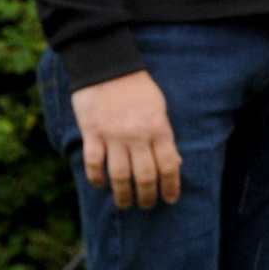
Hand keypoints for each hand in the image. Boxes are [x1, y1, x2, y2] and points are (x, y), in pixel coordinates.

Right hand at [70, 69, 181, 210]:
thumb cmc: (138, 87)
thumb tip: (176, 163)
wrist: (107, 64)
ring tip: (125, 203)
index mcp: (158, 129)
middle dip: (147, 196)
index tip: (170, 199)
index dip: (171, 187)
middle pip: (145, 176)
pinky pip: (94, 163)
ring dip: (123, 194)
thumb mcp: (160, 108)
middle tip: (146, 205)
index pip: (169, 166)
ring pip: (119, 175)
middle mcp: (138, 136)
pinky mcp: (92, 132)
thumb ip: (166, 136)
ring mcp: (113, 136)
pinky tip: (100, 184)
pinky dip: (96, 177)